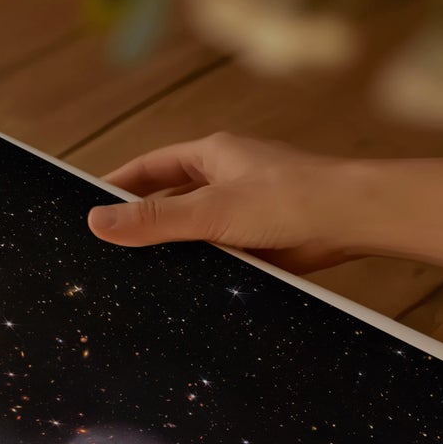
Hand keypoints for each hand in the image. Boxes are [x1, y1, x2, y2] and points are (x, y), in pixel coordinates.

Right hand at [87, 131, 358, 271]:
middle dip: (139, 220)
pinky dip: (198, 267)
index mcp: (213, 155)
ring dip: (170, 248)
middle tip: (105, 246)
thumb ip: (152, 219)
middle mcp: (226, 178)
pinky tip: (180, 288)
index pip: (150, 167)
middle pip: (168, 198)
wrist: (354, 220)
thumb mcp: (209, 210)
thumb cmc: (291, 198)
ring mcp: (242, 209)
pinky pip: (216, 253)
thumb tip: (96, 222)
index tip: (88, 206)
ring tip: (134, 273)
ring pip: (191, 229)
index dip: (117, 185)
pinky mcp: (258, 240)